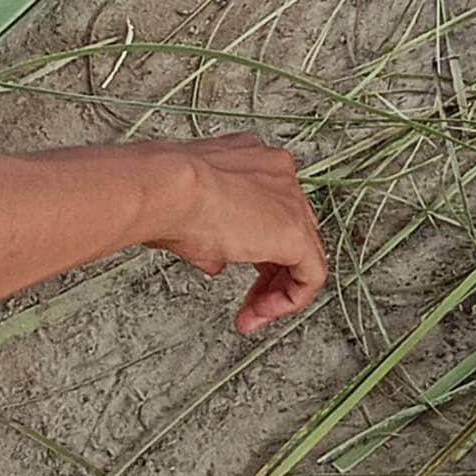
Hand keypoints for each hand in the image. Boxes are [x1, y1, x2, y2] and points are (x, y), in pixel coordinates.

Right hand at [148, 136, 327, 332]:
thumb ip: (214, 234)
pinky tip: (263, 311)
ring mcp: (291, 200)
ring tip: (253, 313)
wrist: (166, 188)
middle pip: (289, 230)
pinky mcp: (295, 232)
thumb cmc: (164, 194)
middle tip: (249, 300)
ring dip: (277, 290)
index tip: (232, 266)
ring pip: (304, 251)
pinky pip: (311, 274)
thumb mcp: (191, 213)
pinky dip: (289, 299)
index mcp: (254, 162)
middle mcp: (278, 175)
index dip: (255, 247)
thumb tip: (217, 259)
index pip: (269, 209)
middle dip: (269, 272)